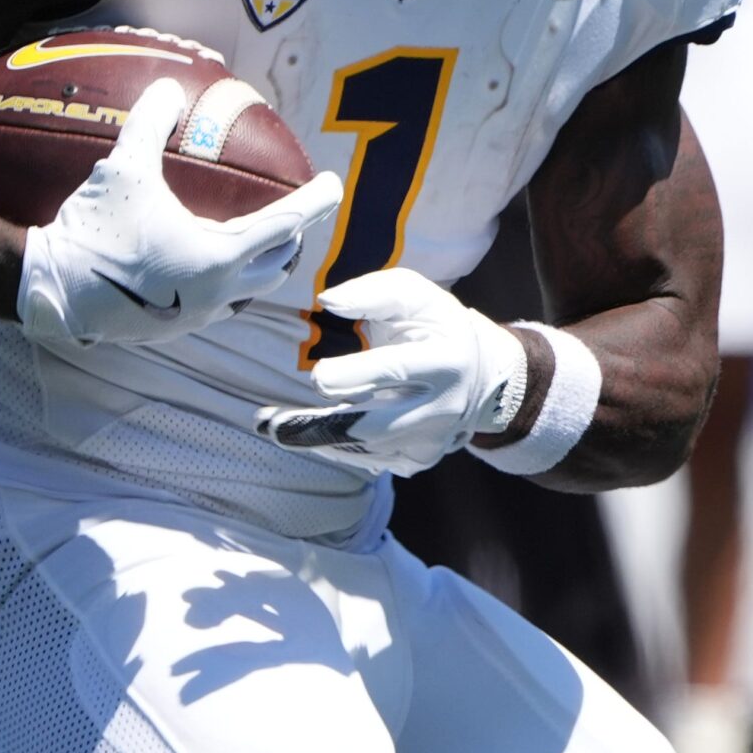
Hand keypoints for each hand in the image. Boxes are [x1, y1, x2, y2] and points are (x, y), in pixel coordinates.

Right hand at [19, 78, 345, 349]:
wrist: (51, 290)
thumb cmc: (94, 230)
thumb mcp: (123, 169)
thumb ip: (151, 124)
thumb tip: (168, 87)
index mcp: (219, 256)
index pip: (285, 224)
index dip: (315, 202)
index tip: (333, 184)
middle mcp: (218, 292)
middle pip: (276, 264)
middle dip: (292, 237)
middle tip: (294, 211)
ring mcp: (197, 315)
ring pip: (249, 289)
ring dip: (262, 263)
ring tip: (260, 238)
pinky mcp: (174, 326)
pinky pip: (219, 303)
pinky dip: (229, 280)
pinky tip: (209, 263)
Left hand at [255, 269, 529, 475]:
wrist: (482, 376)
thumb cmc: (436, 325)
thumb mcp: (415, 294)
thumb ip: (372, 292)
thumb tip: (327, 302)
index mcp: (443, 360)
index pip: (393, 371)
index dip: (353, 376)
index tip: (317, 376)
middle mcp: (441, 408)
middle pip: (372, 426)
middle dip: (317, 427)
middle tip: (270, 423)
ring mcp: (430, 441)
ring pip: (364, 449)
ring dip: (315, 440)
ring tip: (272, 426)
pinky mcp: (417, 460)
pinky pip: (368, 461)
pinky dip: (334, 448)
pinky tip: (309, 434)